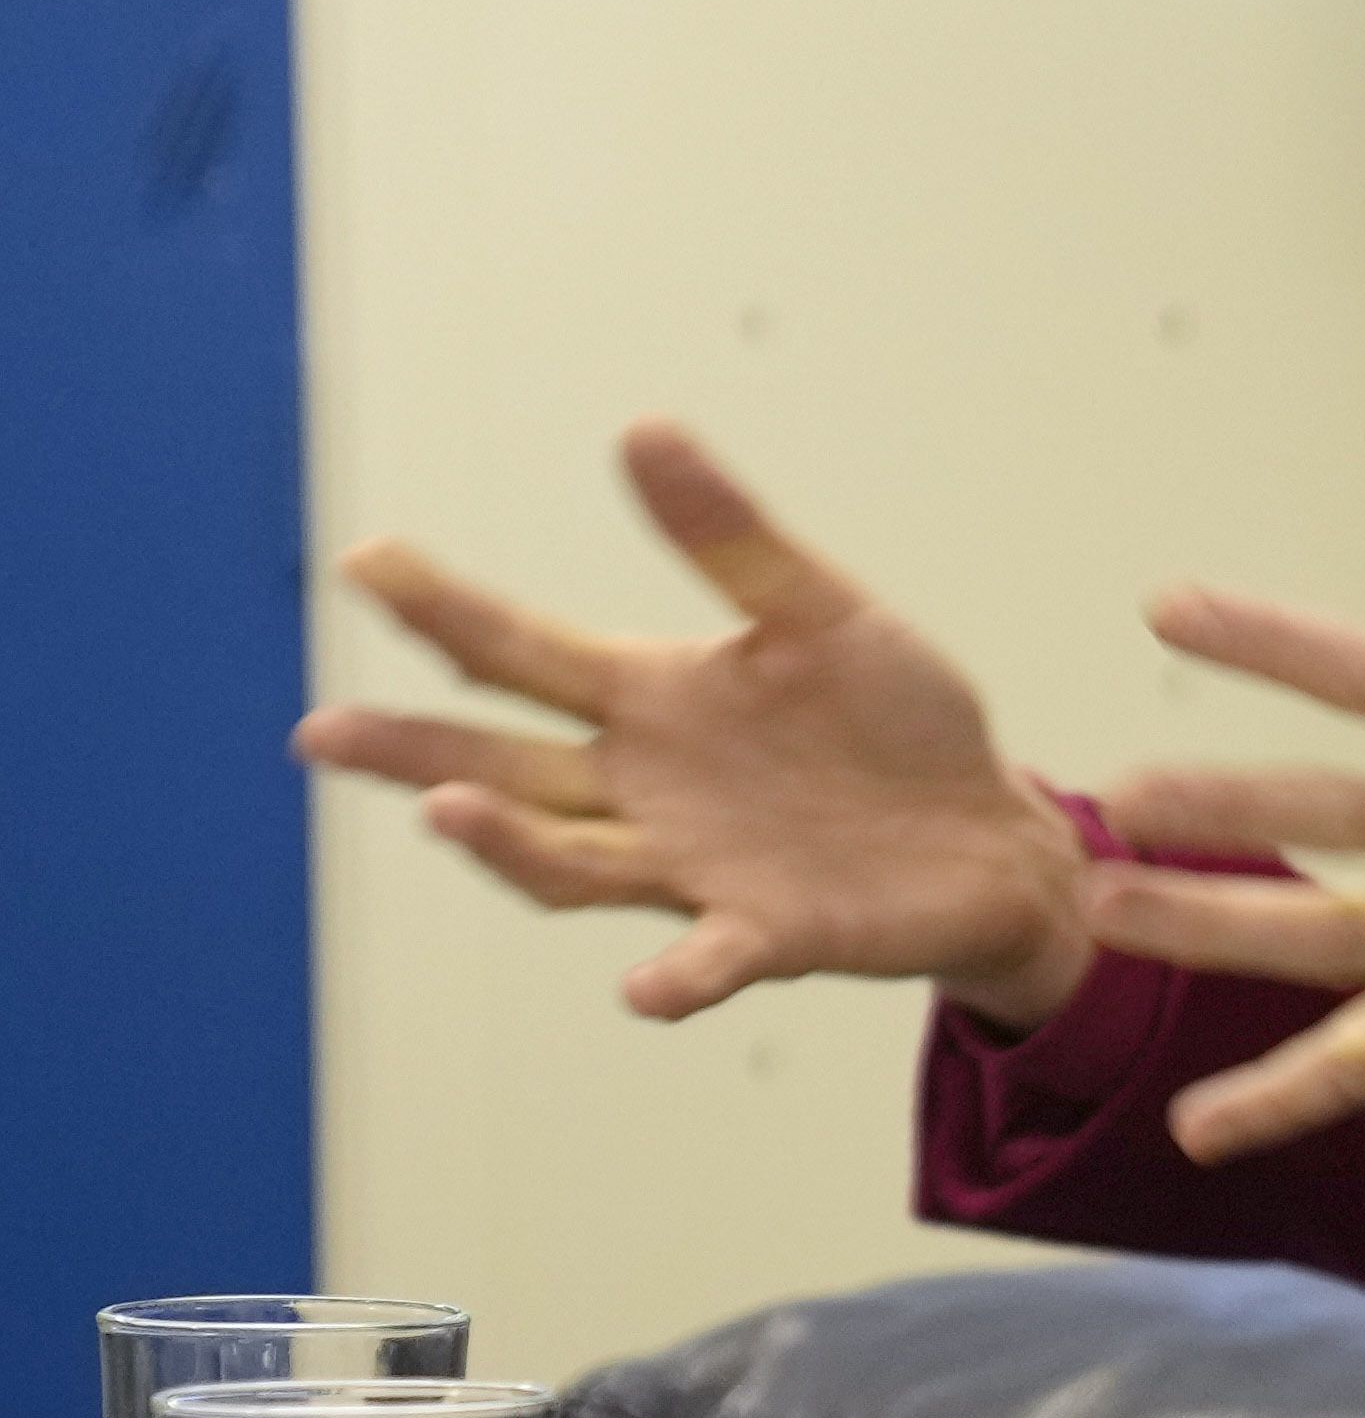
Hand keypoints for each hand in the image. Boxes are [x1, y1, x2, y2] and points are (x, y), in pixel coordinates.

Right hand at [299, 422, 1094, 1027]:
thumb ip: (732, 538)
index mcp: (654, 700)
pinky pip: (712, 958)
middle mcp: (648, 789)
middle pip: (509, 767)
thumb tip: (641, 428)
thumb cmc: (894, 724)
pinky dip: (678, 974)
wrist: (991, 835)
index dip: (446, 610)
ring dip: (510, 844)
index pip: (524, 653)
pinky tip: (645, 988)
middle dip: (416, 752)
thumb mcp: (822, 613)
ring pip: (574, 861)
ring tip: (446, 808)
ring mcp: (699, 868)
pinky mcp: (775, 932)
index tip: (366, 561)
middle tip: (320, 732)